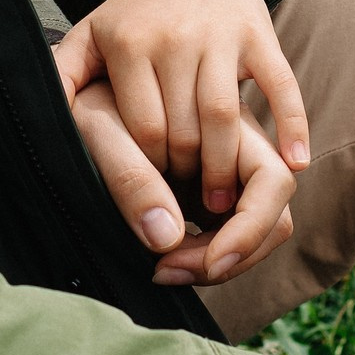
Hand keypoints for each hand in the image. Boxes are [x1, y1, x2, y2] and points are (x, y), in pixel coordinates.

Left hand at [52, 0, 309, 219]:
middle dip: (187, 174)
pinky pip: (281, 86)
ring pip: (226, 116)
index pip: (144, 129)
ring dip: (227, 166)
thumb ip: (61, 75)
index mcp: (129, 44)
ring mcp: (221, 35)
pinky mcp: (259, 34)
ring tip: (222, 200)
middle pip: (184, 129)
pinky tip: (293, 163)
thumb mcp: (89, 36)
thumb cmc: (133, 12)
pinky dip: (292, 126)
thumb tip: (32, 116)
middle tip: (189, 201)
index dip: (152, 167)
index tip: (155, 185)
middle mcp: (175, 38)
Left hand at [69, 81, 292, 284]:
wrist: (80, 85)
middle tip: (167, 269)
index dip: (247, 230)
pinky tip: (187, 263)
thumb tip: (167, 237)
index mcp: (225, 108)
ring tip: (165, 265)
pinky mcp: (218, 176)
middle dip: (233, 252)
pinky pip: (242, 221)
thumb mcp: (94, 128)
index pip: (272, 178)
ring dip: (225, 256)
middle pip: (274, 206)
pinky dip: (223, 250)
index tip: (199, 262)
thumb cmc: (83, 99)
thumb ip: (129, 174)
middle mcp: (241, 129)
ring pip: (267, 219)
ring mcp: (235, 153)